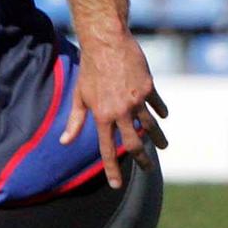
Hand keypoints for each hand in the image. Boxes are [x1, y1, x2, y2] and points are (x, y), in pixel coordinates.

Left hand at [59, 31, 168, 188]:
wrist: (106, 42)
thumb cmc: (89, 69)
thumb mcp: (79, 96)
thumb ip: (75, 121)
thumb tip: (64, 141)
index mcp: (102, 116)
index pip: (107, 150)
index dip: (112, 169)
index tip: (117, 185)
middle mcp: (121, 111)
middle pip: (135, 143)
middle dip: (142, 159)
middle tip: (148, 168)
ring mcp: (137, 100)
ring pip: (151, 126)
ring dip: (158, 139)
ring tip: (162, 147)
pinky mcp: (149, 87)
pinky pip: (157, 105)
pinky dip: (160, 112)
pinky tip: (163, 117)